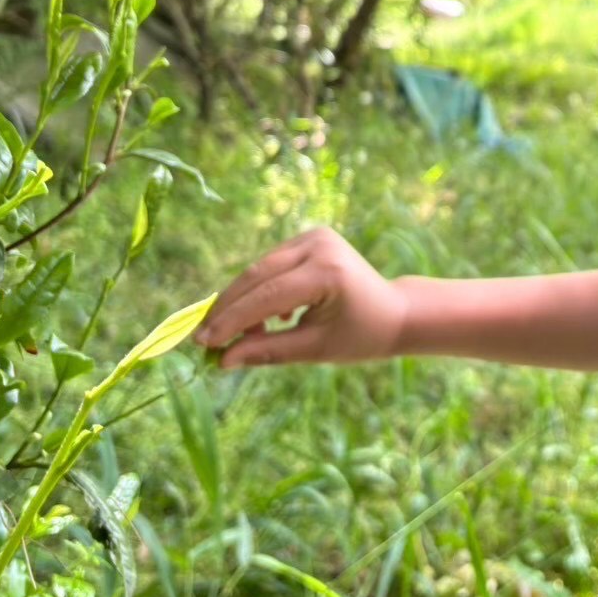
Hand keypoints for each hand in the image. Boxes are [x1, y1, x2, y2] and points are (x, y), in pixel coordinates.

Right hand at [193, 227, 407, 368]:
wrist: (395, 311)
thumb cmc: (361, 336)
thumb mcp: (315, 350)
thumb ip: (268, 351)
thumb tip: (223, 360)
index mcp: (327, 272)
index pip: (266, 296)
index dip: (232, 321)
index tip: (203, 343)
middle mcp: (319, 244)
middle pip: (257, 275)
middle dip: (228, 308)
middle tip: (203, 338)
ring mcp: (314, 236)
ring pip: (260, 269)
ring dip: (241, 301)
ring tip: (236, 337)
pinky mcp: (310, 237)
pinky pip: (272, 265)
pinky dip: (259, 291)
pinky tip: (265, 321)